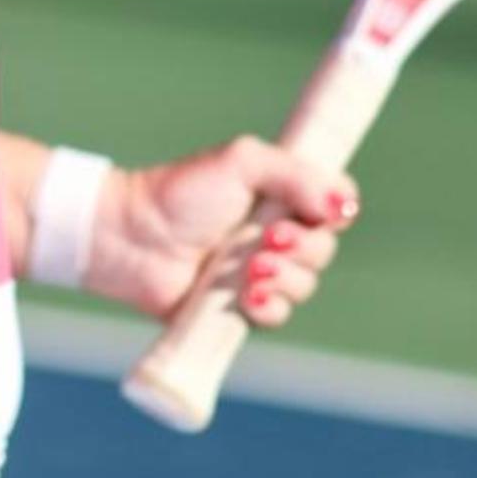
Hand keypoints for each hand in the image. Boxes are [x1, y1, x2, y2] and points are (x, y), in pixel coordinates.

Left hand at [82, 137, 358, 324]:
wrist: (132, 237)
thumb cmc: (181, 194)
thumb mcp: (242, 162)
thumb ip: (295, 173)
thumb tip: (344, 205)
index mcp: (281, 196)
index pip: (335, 206)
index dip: (335, 212)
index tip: (320, 212)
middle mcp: (275, 234)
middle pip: (324, 250)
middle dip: (303, 248)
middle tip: (268, 240)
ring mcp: (259, 272)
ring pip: (305, 285)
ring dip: (285, 278)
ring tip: (249, 270)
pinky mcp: (240, 307)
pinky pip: (277, 315)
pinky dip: (270, 307)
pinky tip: (249, 298)